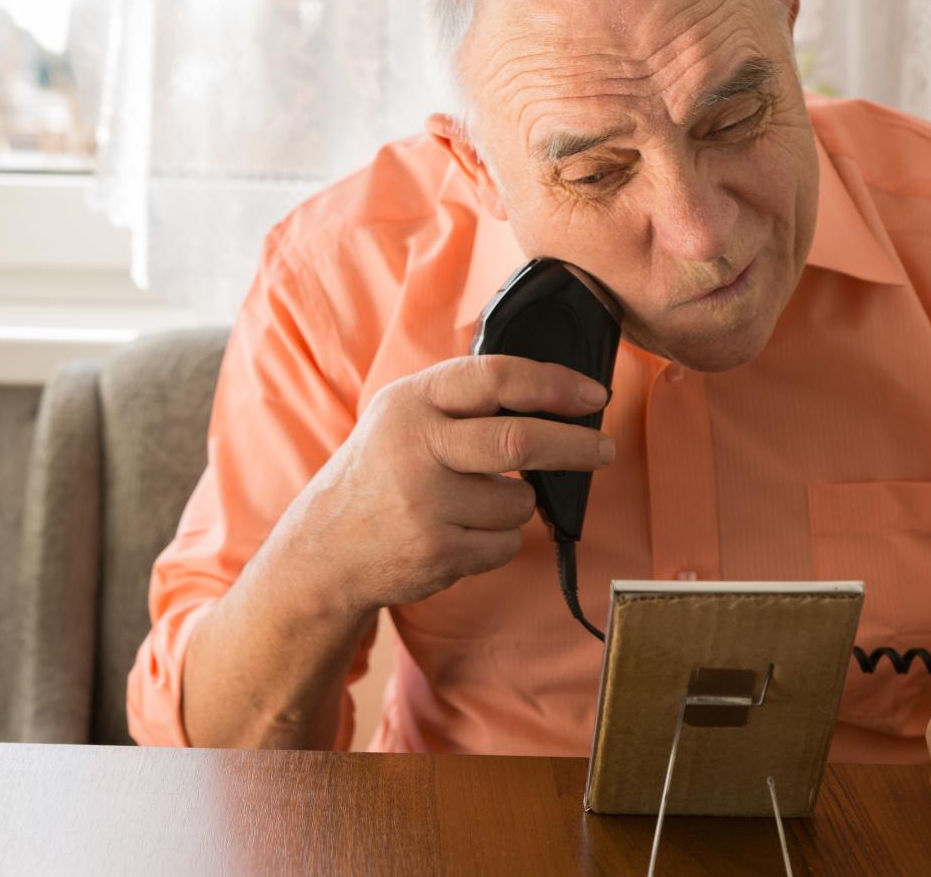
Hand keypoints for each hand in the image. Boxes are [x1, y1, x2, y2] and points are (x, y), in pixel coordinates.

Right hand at [267, 355, 613, 614]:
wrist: (326, 547)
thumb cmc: (381, 471)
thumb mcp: (402, 415)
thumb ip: (462, 400)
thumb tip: (554, 396)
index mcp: (411, 402)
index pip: (493, 378)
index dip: (552, 383)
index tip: (593, 395)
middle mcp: (415, 448)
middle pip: (519, 442)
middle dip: (574, 447)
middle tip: (604, 449)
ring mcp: (425, 504)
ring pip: (518, 502)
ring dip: (516, 505)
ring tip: (473, 504)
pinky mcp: (437, 552)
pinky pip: (505, 544)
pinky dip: (498, 540)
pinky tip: (458, 534)